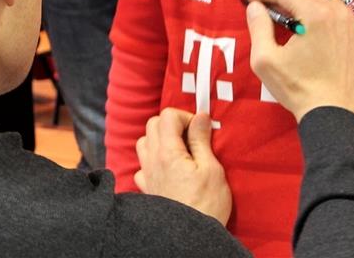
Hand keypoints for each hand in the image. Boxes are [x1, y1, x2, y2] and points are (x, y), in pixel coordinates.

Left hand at [134, 108, 231, 225]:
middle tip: (192, 137)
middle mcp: (152, 160)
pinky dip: (152, 160)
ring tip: (179, 150)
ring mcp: (147, 175)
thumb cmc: (206, 204)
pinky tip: (167, 169)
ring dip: (160, 140)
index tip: (200, 130)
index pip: (167, 116)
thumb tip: (200, 117)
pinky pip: (142, 166)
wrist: (188, 238)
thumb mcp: (212, 169)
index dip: (186, 116)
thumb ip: (201, 140)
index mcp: (168, 152)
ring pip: (143, 143)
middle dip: (172, 124)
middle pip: (152, 125)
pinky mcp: (147, 189)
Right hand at [245, 0, 353, 121]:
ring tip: (289, 18)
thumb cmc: (298, 88)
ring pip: (325, 0)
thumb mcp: (266, 60)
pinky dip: (323, 15)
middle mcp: (338, 13)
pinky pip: (339, 14)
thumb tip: (255, 6)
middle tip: (266, 10)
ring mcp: (353, 24)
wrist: (334, 114)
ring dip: (304, 3)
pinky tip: (312, 29)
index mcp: (316, 15)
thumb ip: (258, 27)